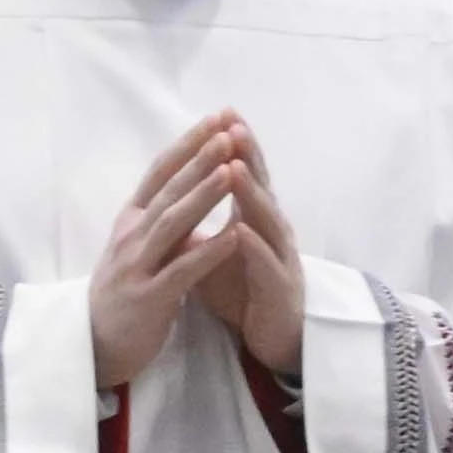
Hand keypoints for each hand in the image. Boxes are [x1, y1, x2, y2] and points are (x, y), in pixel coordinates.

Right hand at [94, 112, 305, 385]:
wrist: (94, 344)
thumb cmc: (125, 293)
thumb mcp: (139, 248)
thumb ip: (162, 218)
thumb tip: (189, 185)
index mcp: (132, 219)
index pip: (160, 172)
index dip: (187, 145)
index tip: (216, 119)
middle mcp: (132, 235)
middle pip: (169, 190)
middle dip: (199, 160)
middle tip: (226, 131)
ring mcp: (138, 265)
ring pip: (174, 223)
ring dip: (205, 195)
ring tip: (232, 170)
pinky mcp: (149, 297)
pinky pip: (183, 270)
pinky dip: (209, 252)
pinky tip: (234, 236)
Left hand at [187, 125, 308, 362]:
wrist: (272, 339)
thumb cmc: (244, 291)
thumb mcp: (216, 251)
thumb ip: (200, 223)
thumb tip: (172, 196)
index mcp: (255, 219)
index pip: (245, 174)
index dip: (234, 146)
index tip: (220, 113)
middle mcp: (272, 231)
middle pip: (260, 187)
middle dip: (247, 156)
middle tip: (233, 125)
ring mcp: (279, 258)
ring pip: (266, 220)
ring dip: (250, 194)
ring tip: (235, 168)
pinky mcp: (279, 289)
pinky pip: (266, 265)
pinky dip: (254, 247)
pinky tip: (242, 232)